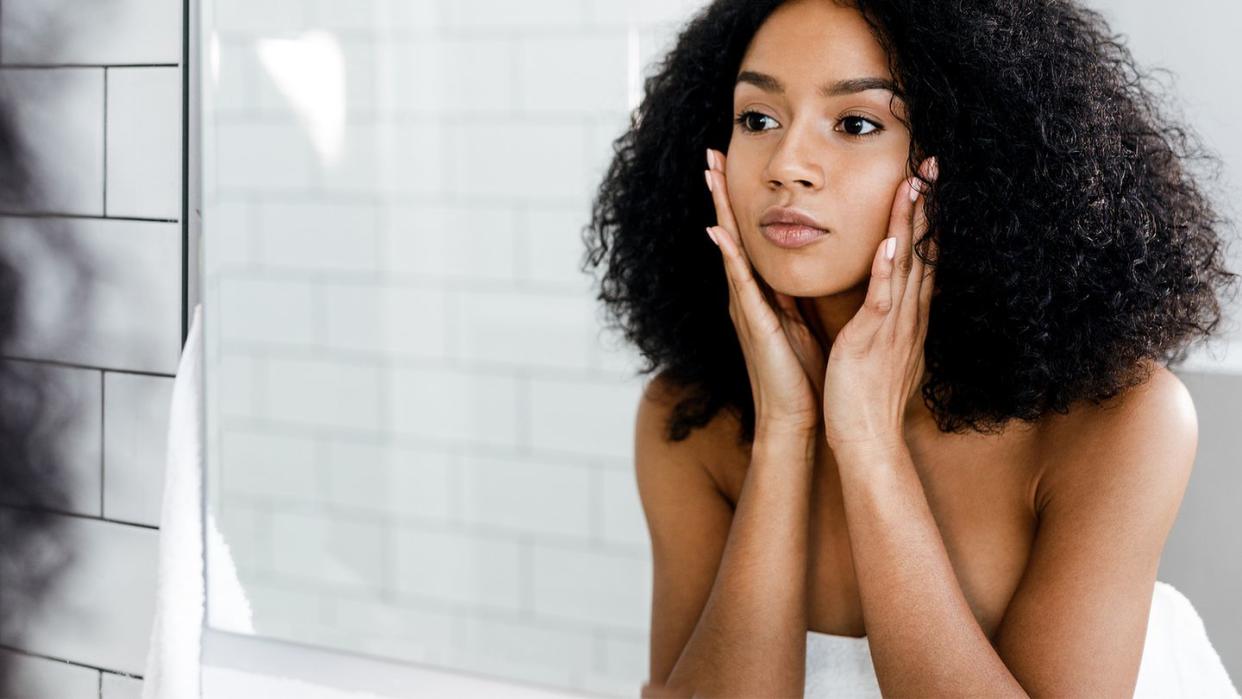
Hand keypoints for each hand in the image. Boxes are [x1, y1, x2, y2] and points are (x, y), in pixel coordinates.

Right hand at [705, 147, 827, 433]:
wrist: (795, 418)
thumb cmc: (802, 375)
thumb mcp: (801, 322)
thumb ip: (795, 295)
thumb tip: (803, 267)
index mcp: (762, 294)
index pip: (748, 238)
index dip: (738, 202)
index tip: (731, 164)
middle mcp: (747, 296)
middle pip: (731, 234)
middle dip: (721, 194)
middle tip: (709, 154)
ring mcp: (746, 308)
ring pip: (731, 249)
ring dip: (719, 211)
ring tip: (709, 176)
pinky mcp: (755, 324)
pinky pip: (740, 284)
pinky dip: (729, 256)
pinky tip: (719, 231)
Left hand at [822, 157, 938, 449]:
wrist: (866, 439)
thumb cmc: (866, 397)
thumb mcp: (881, 349)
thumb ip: (885, 320)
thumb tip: (889, 299)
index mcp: (906, 316)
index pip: (920, 257)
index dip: (925, 217)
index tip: (927, 181)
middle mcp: (907, 315)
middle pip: (921, 250)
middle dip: (927, 205)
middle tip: (932, 163)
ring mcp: (893, 326)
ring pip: (906, 264)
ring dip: (910, 222)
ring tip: (916, 183)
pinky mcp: (873, 340)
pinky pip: (883, 299)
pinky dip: (887, 270)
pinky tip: (890, 241)